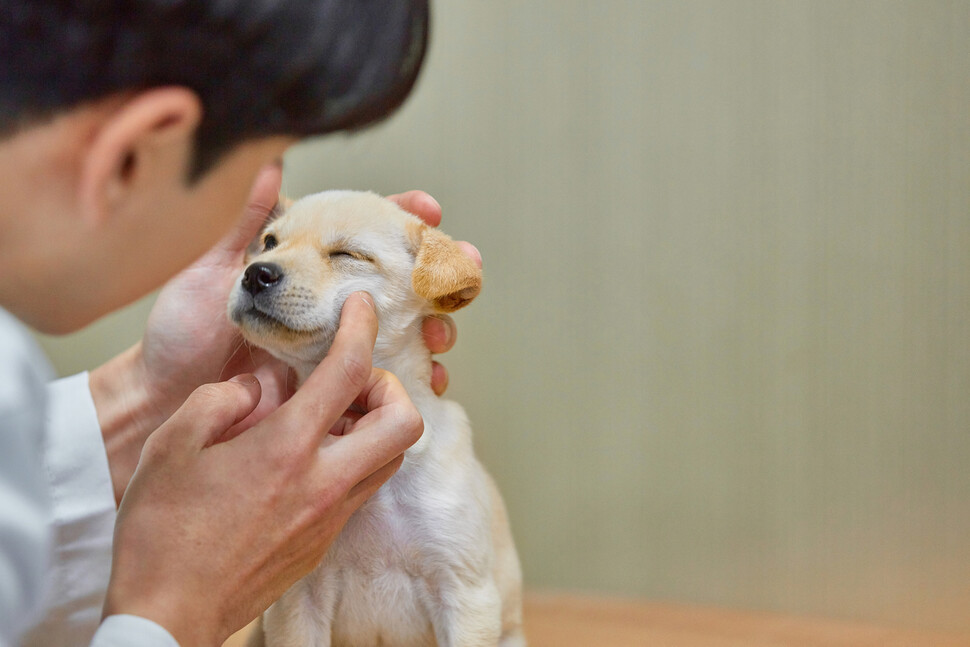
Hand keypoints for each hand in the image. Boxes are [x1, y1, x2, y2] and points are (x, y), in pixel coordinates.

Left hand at [90, 171, 478, 501]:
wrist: (163, 397)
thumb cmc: (179, 330)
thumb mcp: (209, 271)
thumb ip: (243, 223)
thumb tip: (268, 162)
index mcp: (301, 265)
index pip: (361, 231)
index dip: (402, 218)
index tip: (430, 210)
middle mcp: (325, 299)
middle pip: (397, 280)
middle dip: (439, 275)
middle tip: (464, 271)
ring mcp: (333, 342)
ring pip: (403, 328)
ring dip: (435, 327)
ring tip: (443, 333)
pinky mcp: (332, 383)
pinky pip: (385, 376)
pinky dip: (415, 375)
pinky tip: (432, 378)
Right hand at [103, 294, 423, 646]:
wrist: (168, 617)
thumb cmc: (162, 533)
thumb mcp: (172, 446)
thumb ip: (220, 400)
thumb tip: (257, 389)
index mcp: (286, 449)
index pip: (349, 371)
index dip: (362, 328)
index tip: (362, 308)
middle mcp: (324, 484)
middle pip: (405, 424)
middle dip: (391, 389)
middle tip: (353, 381)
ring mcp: (329, 519)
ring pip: (390, 460)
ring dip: (377, 427)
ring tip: (333, 415)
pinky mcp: (324, 544)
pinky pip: (361, 490)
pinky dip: (354, 461)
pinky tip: (310, 457)